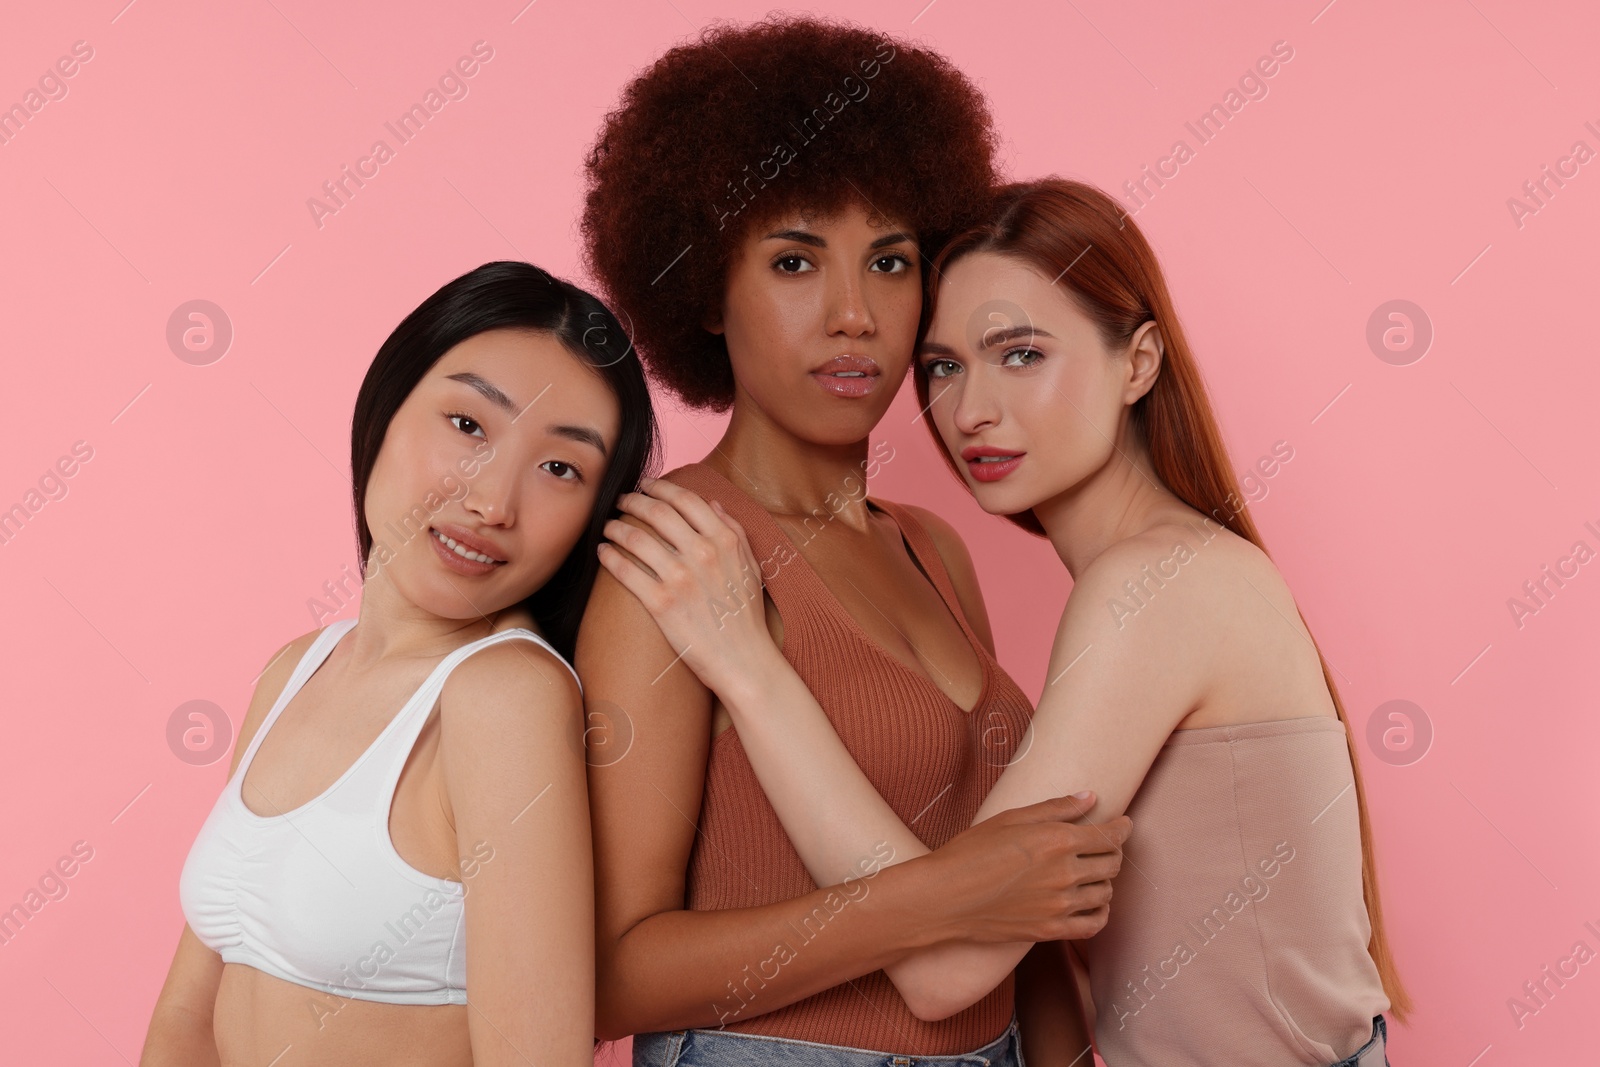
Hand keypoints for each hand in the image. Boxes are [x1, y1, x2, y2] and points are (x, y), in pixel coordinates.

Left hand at [597, 477, 776, 694]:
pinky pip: (625, 570)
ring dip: (615, 526)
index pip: (686, 500)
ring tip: (608, 526)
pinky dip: (609, 556)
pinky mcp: (661, 603)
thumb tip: (713, 504)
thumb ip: (735, 531)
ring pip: (636, 538)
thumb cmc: (747, 615)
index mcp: (725, 541)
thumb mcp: (751, 566)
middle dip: (632, 500)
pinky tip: (603, 551)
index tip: (646, 485)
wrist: (743, 660)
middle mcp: (703, 553)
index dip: (661, 487)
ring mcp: (680, 578)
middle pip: (657, 512)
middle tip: (620, 500)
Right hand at [918, 793, 1130, 944]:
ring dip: (1104, 881)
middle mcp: (1065, 873)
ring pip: (1105, 893)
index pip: (1109, 836)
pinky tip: (1092, 904)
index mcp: (1057, 841)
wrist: (945, 897)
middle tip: (1104, 846)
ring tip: (1092, 873)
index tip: (1124, 823)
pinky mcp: (1050, 930)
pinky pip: (1093, 925)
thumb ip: (1055, 808)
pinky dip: (1100, 913)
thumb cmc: (971, 852)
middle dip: (1114, 852)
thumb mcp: (1011, 818)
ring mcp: (1059, 905)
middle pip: (1111, 864)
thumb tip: (1090, 798)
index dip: (1123, 828)